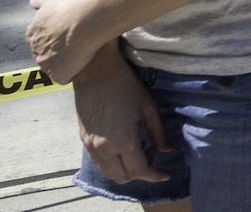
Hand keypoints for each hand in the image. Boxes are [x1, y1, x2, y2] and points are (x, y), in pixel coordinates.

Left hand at [28, 0, 110, 83]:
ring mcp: (45, 65)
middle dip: (58, 50)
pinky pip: (64, 77)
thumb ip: (40, 2)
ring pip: (54, 66)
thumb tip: (33, 2)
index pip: (40, 39)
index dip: (55, 36)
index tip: (66, 33)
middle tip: (75, 41)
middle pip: (46, 54)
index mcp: (32, 34)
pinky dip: (72, 73)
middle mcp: (35, 50)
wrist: (84, 22)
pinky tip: (82, 63)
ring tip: (81, 52)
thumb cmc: (70, 9)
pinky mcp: (57, 75)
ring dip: (65, 62)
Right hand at [71, 51, 167, 184]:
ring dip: (126, 170)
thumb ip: (158, 132)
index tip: (166, 174)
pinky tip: (124, 147)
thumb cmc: (126, 86)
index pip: (140, 170)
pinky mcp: (83, 142)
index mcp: (123, 140)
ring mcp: (91, 147)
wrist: (95, 73)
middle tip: (153, 154)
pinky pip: (99, 164)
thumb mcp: (149, 108)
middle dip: (141, 173)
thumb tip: (166, 150)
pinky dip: (113, 164)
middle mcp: (104, 149)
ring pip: (109, 173)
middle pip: (123, 177)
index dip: (155, 175)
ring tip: (139, 149)